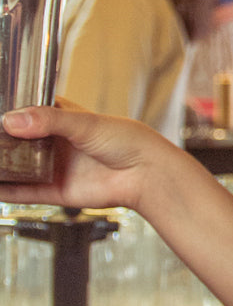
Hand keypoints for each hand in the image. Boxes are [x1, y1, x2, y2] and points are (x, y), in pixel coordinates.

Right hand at [1, 101, 172, 215]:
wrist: (145, 173)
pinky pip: (24, 193)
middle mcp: (54, 142)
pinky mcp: (55, 191)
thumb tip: (13, 121)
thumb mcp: (85, 123)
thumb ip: (49, 120)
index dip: (8, 114)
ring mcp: (53, 167)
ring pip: (16, 167)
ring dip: (0, 166)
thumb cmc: (127, 141)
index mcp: (61, 118)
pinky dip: (6, 191)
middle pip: (16, 141)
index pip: (26, 113)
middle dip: (0, 140)